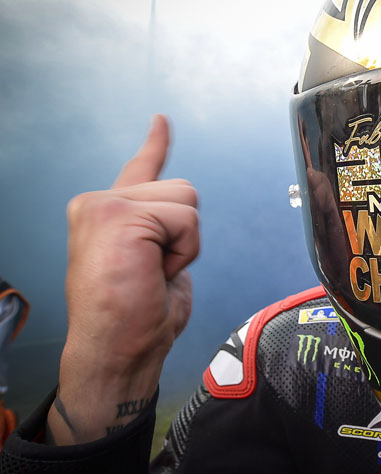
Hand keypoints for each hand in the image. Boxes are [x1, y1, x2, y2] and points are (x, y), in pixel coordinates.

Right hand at [48, 115, 198, 444]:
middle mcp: (98, 204)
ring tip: (153, 273)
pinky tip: (153, 271)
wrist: (116, 353)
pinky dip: (182, 250)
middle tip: (155, 272)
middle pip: (184, 191)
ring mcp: (103, 206)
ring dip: (184, 243)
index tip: (162, 120)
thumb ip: (163, 234)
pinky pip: (185, 220)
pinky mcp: (118, 214)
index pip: (140, 169)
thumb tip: (180, 225)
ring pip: (188, 201)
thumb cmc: (137, 321)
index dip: (156, 144)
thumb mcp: (159, 266)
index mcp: (108, 216)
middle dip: (185, 235)